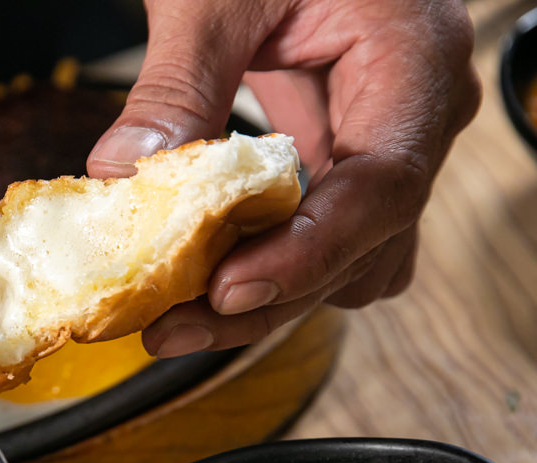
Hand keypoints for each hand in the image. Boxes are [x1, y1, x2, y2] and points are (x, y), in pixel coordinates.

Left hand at [87, 0, 480, 356]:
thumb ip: (176, 84)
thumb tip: (121, 180)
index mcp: (414, 60)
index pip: (381, 189)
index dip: (305, 256)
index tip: (225, 293)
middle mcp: (416, 112)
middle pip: (360, 245)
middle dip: (266, 298)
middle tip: (169, 326)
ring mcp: (384, 137)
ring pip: (345, 256)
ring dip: (266, 292)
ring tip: (176, 309)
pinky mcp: (343, 149)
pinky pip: (320, 228)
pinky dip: (262, 257)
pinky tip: (198, 268)